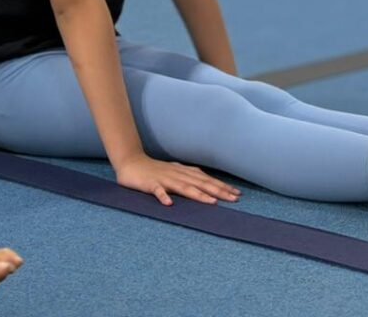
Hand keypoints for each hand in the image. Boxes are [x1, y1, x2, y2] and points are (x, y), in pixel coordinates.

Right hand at [116, 153, 240, 206]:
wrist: (130, 163)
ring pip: (183, 187)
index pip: (206, 179)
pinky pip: (157, 191)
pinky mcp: (150, 184)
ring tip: (212, 203)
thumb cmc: (154, 170)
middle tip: (234, 199)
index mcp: (183, 172)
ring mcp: (164, 179)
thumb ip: (189, 177)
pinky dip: (163, 197)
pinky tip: (169, 204)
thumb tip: (207, 183)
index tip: (237, 194)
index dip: (221, 186)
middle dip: (218, 191)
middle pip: (200, 183)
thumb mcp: (175, 172)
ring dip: (198, 195)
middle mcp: (177, 175)